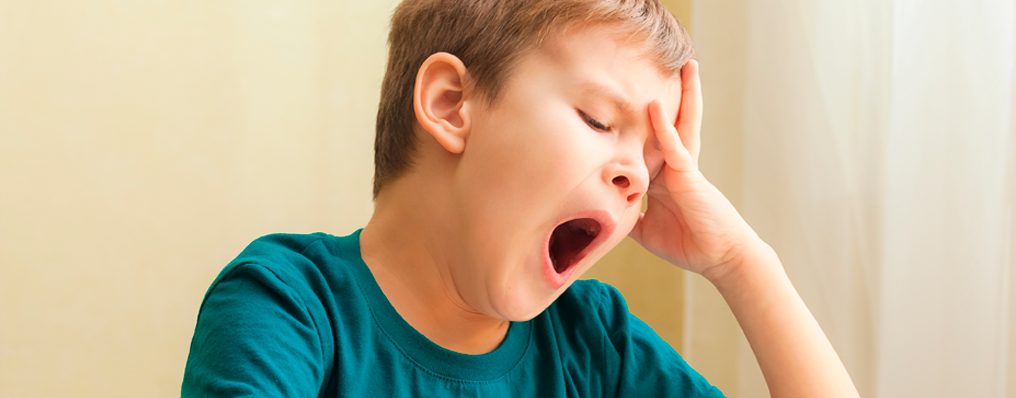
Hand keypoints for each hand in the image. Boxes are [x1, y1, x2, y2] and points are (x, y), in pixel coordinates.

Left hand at [629, 60, 760, 279]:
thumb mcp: (646, 231)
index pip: (651, 142)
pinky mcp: (689, 176)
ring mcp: (683, 168)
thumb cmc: (688, 243)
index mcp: (665, 176)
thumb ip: (628, 216)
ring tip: (686, 66)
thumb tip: (603, 213)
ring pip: (680, 124)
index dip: (644, 121)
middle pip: (671, 123)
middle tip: (669, 65)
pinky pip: (675, 147)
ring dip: (683, 95)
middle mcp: (675, 166)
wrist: (720, 257)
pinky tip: (655, 106)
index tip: (632, 98)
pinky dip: (664, 127)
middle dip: (673, 95)